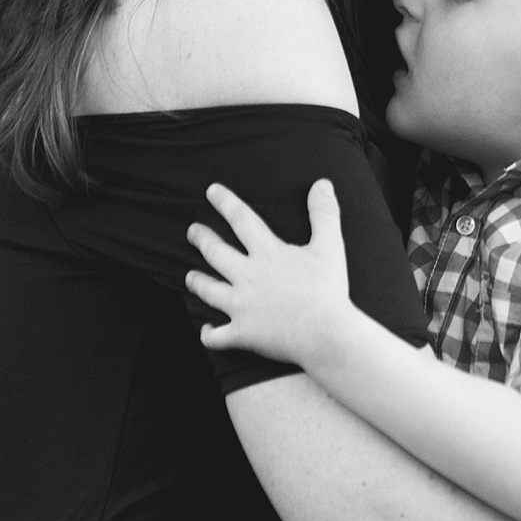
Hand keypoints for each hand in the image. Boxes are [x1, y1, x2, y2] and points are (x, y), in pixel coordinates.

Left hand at [185, 180, 350, 363]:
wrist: (325, 334)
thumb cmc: (329, 290)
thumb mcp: (330, 246)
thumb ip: (324, 213)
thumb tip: (322, 184)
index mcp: (267, 253)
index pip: (241, 219)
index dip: (226, 202)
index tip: (212, 192)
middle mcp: (247, 277)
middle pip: (216, 253)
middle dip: (201, 239)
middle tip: (192, 231)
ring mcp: (241, 307)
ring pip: (208, 291)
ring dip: (197, 282)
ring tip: (190, 276)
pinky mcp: (242, 334)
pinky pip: (217, 336)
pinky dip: (209, 334)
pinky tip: (207, 330)